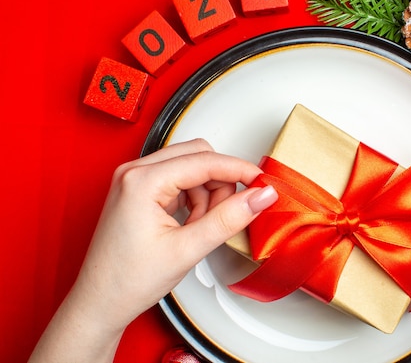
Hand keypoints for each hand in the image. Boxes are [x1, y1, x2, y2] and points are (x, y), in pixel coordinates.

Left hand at [30, 139, 277, 361]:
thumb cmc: (127, 280)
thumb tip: (260, 196)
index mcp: (141, 180)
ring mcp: (135, 179)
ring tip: (202, 227)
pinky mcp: (139, 190)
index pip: (204, 161)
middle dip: (221, 183)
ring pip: (191, 167)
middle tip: (229, 212)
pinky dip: (194, 198)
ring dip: (208, 193)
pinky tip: (192, 224)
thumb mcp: (187, 250)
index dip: (240, 170)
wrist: (100, 303)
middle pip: (198, 156)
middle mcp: (135, 172)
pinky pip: (179, 180)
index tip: (263, 183)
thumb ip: (228, 219)